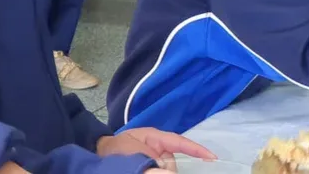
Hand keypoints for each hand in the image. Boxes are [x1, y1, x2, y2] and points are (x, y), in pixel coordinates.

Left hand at [97, 127, 215, 169]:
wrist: (95, 155)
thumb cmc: (114, 149)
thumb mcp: (132, 153)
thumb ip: (151, 162)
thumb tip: (169, 171)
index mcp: (156, 137)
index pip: (180, 142)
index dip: (197, 150)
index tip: (213, 158)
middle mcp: (158, 148)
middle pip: (173, 161)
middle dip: (167, 168)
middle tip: (150, 168)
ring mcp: (154, 159)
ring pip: (166, 169)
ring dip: (160, 170)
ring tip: (140, 167)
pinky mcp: (150, 167)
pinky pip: (161, 169)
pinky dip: (160, 170)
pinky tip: (151, 170)